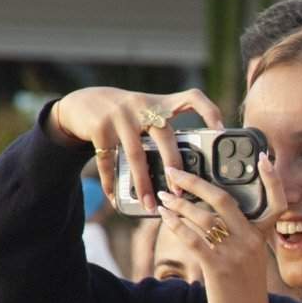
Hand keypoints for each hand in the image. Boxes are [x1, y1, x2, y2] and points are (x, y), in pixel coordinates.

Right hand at [49, 87, 226, 221]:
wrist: (81, 102)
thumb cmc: (124, 115)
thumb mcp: (147, 113)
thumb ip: (166, 131)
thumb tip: (187, 170)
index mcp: (161, 104)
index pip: (192, 98)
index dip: (209, 111)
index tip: (220, 131)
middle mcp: (143, 106)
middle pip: (165, 136)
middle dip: (174, 166)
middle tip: (180, 192)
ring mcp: (120, 116)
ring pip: (136, 155)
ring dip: (143, 183)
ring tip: (150, 204)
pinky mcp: (100, 127)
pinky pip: (108, 161)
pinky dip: (111, 182)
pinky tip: (115, 198)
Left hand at [155, 162, 286, 302]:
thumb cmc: (244, 294)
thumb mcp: (250, 262)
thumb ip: (238, 238)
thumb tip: (207, 216)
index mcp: (261, 238)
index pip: (275, 203)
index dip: (271, 179)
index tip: (262, 157)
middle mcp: (250, 242)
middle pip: (223, 199)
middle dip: (195, 182)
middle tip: (176, 172)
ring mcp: (235, 254)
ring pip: (202, 217)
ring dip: (178, 204)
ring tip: (163, 197)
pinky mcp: (217, 268)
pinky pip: (192, 238)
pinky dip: (175, 224)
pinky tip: (164, 217)